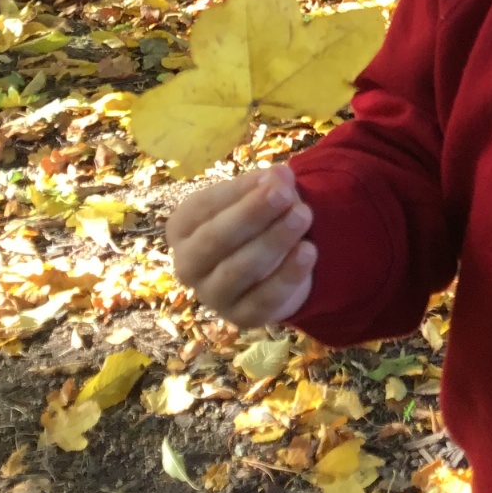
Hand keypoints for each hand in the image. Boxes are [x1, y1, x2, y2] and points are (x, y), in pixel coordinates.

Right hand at [165, 165, 316, 326]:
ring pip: (238, 270)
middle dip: (252, 214)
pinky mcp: (242, 317)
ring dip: (273, 240)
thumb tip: (279, 175)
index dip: (239, 190)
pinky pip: (264, 299)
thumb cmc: (255, 223)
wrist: (273, 268)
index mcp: (183, 228)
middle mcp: (188, 265)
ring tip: (303, 215)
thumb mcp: (256, 197)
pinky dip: (288, 274)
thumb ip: (266, 185)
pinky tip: (308, 251)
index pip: (203, 206)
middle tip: (284, 194)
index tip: (273, 175)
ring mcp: (212, 296)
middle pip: (215, 239)